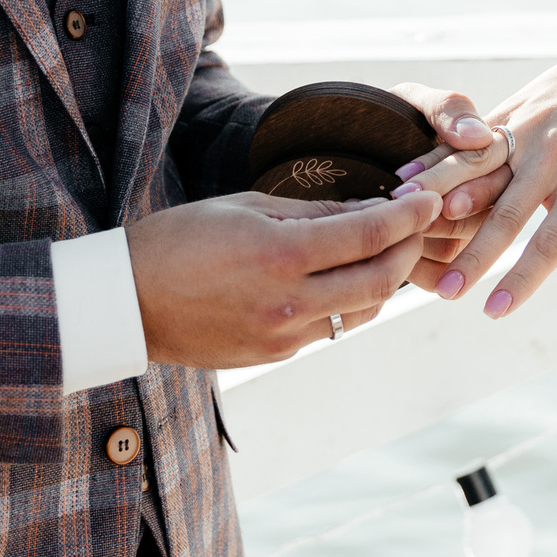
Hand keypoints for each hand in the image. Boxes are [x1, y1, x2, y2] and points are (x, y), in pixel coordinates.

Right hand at [128, 189, 442, 368]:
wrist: (126, 303)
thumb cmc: (178, 240)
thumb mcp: (244, 207)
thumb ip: (312, 212)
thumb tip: (370, 210)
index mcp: (280, 254)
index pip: (370, 234)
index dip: (409, 217)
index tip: (430, 201)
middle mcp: (289, 301)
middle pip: (381, 280)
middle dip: (409, 250)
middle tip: (417, 227)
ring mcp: (284, 335)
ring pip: (363, 310)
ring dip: (384, 280)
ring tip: (385, 252)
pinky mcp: (275, 355)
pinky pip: (331, 328)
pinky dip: (349, 302)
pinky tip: (344, 280)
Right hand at [403, 18, 556, 314]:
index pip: (549, 241)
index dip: (521, 279)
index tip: (494, 311)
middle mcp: (552, 155)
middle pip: (505, 213)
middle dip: (473, 255)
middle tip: (445, 292)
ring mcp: (527, 128)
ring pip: (475, 170)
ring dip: (439, 201)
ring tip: (405, 228)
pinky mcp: (510, 108)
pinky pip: (468, 141)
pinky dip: (437, 161)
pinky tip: (407, 181)